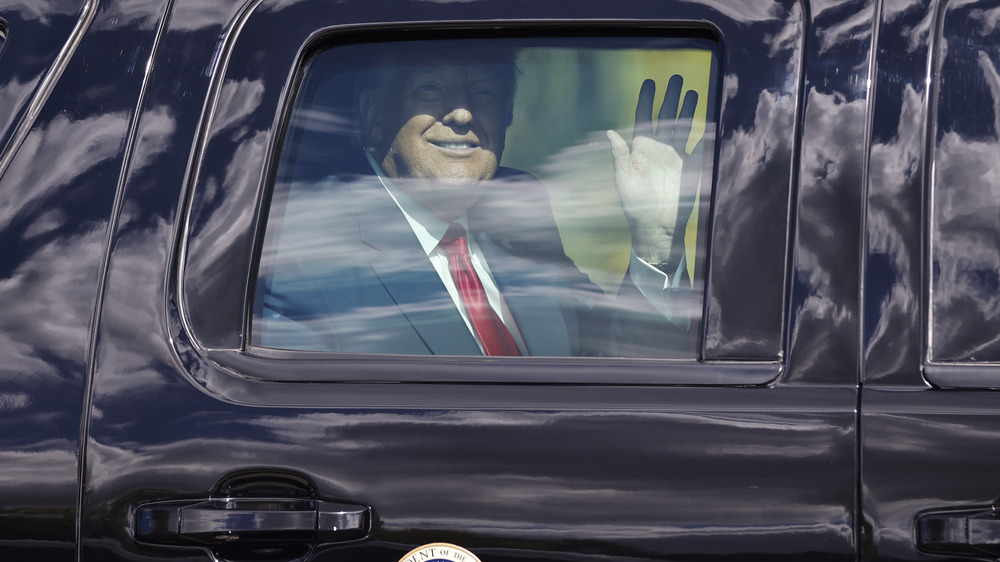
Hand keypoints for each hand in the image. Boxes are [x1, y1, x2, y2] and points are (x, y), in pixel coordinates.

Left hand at [607, 75, 699, 269]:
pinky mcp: (692, 166)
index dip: (646, 100)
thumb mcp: (624, 179)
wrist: (657, 226)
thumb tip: (610, 132)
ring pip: (684, 126)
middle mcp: (659, 148)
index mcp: (640, 149)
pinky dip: (703, 132)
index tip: (649, 82)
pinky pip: (699, 145)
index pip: (643, 118)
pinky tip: (707, 117)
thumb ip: (619, 156)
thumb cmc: (635, 205)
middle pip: (666, 116)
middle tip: (676, 77)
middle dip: (671, 96)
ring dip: (688, 109)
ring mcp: (676, 156)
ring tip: (692, 91)